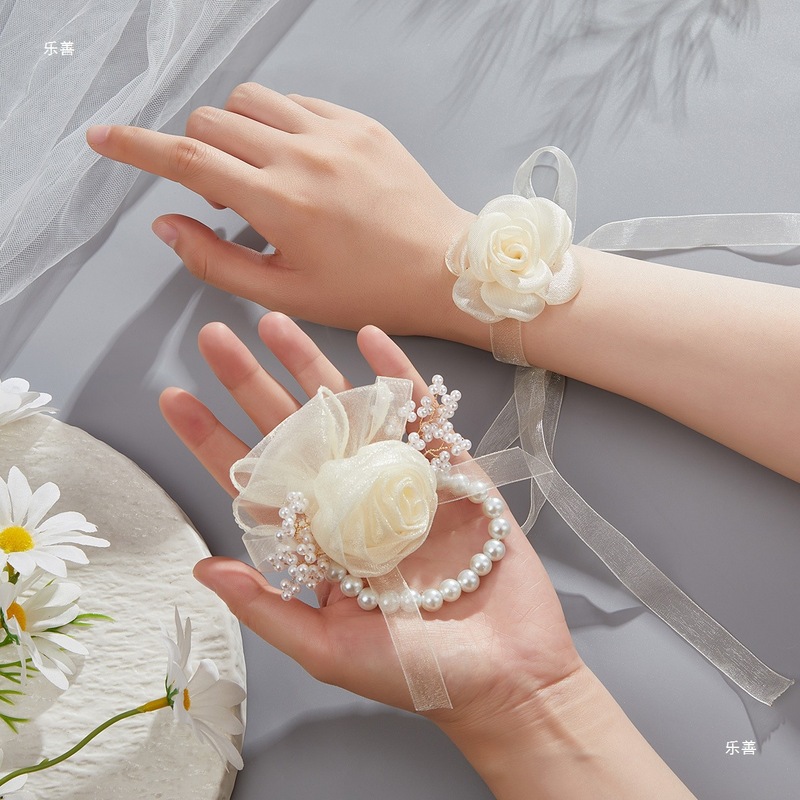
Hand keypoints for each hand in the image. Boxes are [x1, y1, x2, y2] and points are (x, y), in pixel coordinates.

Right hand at [86, 84, 480, 342]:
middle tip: (221, 194)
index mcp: (279, 203)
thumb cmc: (371, 292)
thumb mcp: (286, 295)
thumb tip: (167, 224)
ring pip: (250, 100)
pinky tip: (298, 161)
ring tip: (259, 175)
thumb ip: (216, 260)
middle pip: (211, 121)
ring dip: (234, 129)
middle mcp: (303, 155)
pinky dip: (279, 123)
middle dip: (194, 150)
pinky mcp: (362, 124)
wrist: (445, 270)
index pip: (187, 159)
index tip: (102, 138)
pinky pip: (298, 102)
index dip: (135, 147)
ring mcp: (336, 132)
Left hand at [160, 312, 580, 733]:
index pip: (255, 483)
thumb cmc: (419, 675)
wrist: (510, 675)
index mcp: (319, 543)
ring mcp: (402, 484)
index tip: (175, 398)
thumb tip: (203, 570)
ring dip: (314, 367)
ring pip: (351, 414)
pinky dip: (399, 377)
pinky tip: (371, 341)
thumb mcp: (331, 652)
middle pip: (295, 434)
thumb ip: (270, 608)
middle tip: (216, 338)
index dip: (213, 441)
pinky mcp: (452, 473)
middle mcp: (353, 505)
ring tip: (277, 325)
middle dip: (252, 385)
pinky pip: (422, 416)